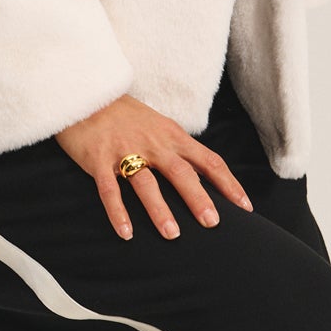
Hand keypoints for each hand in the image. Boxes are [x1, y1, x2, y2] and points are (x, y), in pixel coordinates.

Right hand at [54, 95, 254, 240]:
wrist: (87, 95)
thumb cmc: (126, 116)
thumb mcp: (159, 126)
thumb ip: (179, 149)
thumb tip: (204, 175)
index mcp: (172, 136)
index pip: (208, 160)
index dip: (227, 184)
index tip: (244, 207)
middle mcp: (153, 144)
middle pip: (181, 172)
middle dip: (198, 198)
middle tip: (213, 223)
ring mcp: (125, 151)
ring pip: (147, 183)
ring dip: (160, 210)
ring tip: (172, 234)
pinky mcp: (99, 160)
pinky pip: (110, 190)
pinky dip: (118, 212)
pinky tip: (126, 233)